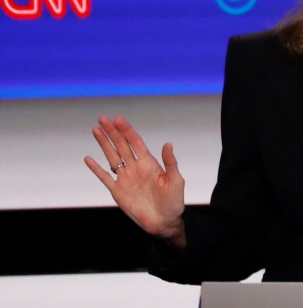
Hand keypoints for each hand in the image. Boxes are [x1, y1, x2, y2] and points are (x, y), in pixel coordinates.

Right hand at [84, 115, 186, 247]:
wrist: (165, 223)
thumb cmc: (174, 202)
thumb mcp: (176, 180)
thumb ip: (170, 162)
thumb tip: (168, 143)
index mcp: (149, 163)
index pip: (135, 142)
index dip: (127, 130)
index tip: (119, 119)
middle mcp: (136, 168)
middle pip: (121, 146)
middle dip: (113, 132)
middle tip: (103, 118)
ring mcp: (125, 179)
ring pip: (112, 157)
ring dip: (104, 144)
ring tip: (96, 130)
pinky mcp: (118, 192)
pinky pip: (105, 177)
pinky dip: (96, 169)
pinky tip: (88, 158)